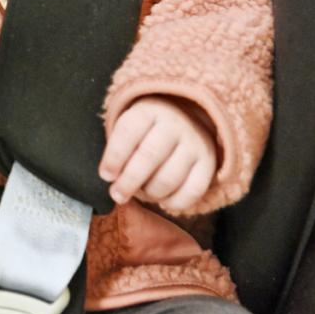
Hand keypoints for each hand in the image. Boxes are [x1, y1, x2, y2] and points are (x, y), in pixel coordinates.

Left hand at [99, 96, 216, 212]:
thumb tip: (111, 179)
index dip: (114, 157)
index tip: (106, 176)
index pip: (128, 132)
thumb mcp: (132, 126)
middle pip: (149, 156)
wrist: (186, 118)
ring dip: (151, 193)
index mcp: (149, 110)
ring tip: (143, 192)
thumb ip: (120, 149)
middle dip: (129, 181)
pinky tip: (163, 200)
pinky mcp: (208, 163)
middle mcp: (174, 124)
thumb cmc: (148, 129)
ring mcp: (194, 143)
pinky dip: (174, 203)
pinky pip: (192, 191)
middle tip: (117, 195)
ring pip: (169, 178)